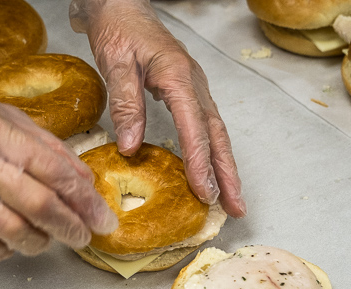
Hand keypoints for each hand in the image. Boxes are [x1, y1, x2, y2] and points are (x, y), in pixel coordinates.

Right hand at [0, 84, 117, 260]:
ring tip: (47, 238)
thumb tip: (86, 180)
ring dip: (40, 242)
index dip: (85, 200)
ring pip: (13, 231)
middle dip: (70, 227)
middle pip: (38, 205)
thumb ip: (47, 146)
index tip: (103, 218)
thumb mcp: (4, 120)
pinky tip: (10, 239)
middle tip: (84, 237)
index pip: (54, 170)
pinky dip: (7, 249)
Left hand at [70, 0, 245, 216]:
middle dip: (227, 173)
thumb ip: (126, 103)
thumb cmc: (118, 29)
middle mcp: (193, 84)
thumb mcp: (115, 63)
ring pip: (216, 132)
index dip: (200, 163)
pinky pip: (205, 126)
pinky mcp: (187, 91)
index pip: (194, 127)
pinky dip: (211, 152)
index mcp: (178, 76)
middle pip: (217, 135)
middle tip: (235, 206)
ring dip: (224, 167)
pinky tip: (211, 170)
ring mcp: (194, 87)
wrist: (120, 5)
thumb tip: (131, 148)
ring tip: (231, 198)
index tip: (204, 192)